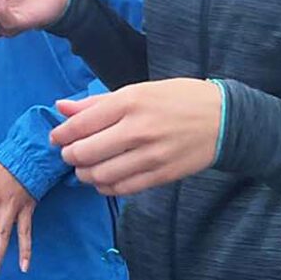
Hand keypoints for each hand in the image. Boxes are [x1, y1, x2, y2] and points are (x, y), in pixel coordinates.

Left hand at [48, 79, 223, 196]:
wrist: (223, 119)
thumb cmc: (177, 99)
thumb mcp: (137, 90)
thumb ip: (96, 103)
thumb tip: (61, 108)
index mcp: (129, 102)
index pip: (79, 125)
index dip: (60, 135)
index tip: (57, 138)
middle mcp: (137, 129)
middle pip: (85, 153)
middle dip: (69, 157)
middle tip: (70, 154)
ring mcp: (150, 155)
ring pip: (100, 175)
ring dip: (85, 175)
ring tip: (85, 168)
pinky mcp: (162, 175)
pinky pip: (123, 188)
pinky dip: (106, 187)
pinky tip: (105, 179)